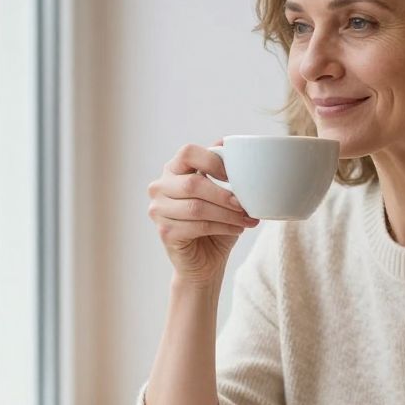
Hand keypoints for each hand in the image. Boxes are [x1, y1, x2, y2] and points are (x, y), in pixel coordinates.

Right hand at [147, 140, 258, 285]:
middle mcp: (160, 186)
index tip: (234, 176)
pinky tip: (236, 229)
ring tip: (246, 220)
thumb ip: (222, 172)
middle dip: (224, 195)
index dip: (213, 161)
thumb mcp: (223, 195)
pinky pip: (197, 226)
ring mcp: (158, 210)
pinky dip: (222, 227)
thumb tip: (228, 142)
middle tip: (244, 205)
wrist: (205, 262)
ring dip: (227, 214)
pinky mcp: (164, 231)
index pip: (188, 152)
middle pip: (193, 183)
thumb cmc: (216, 224)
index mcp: (174, 170)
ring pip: (196, 207)